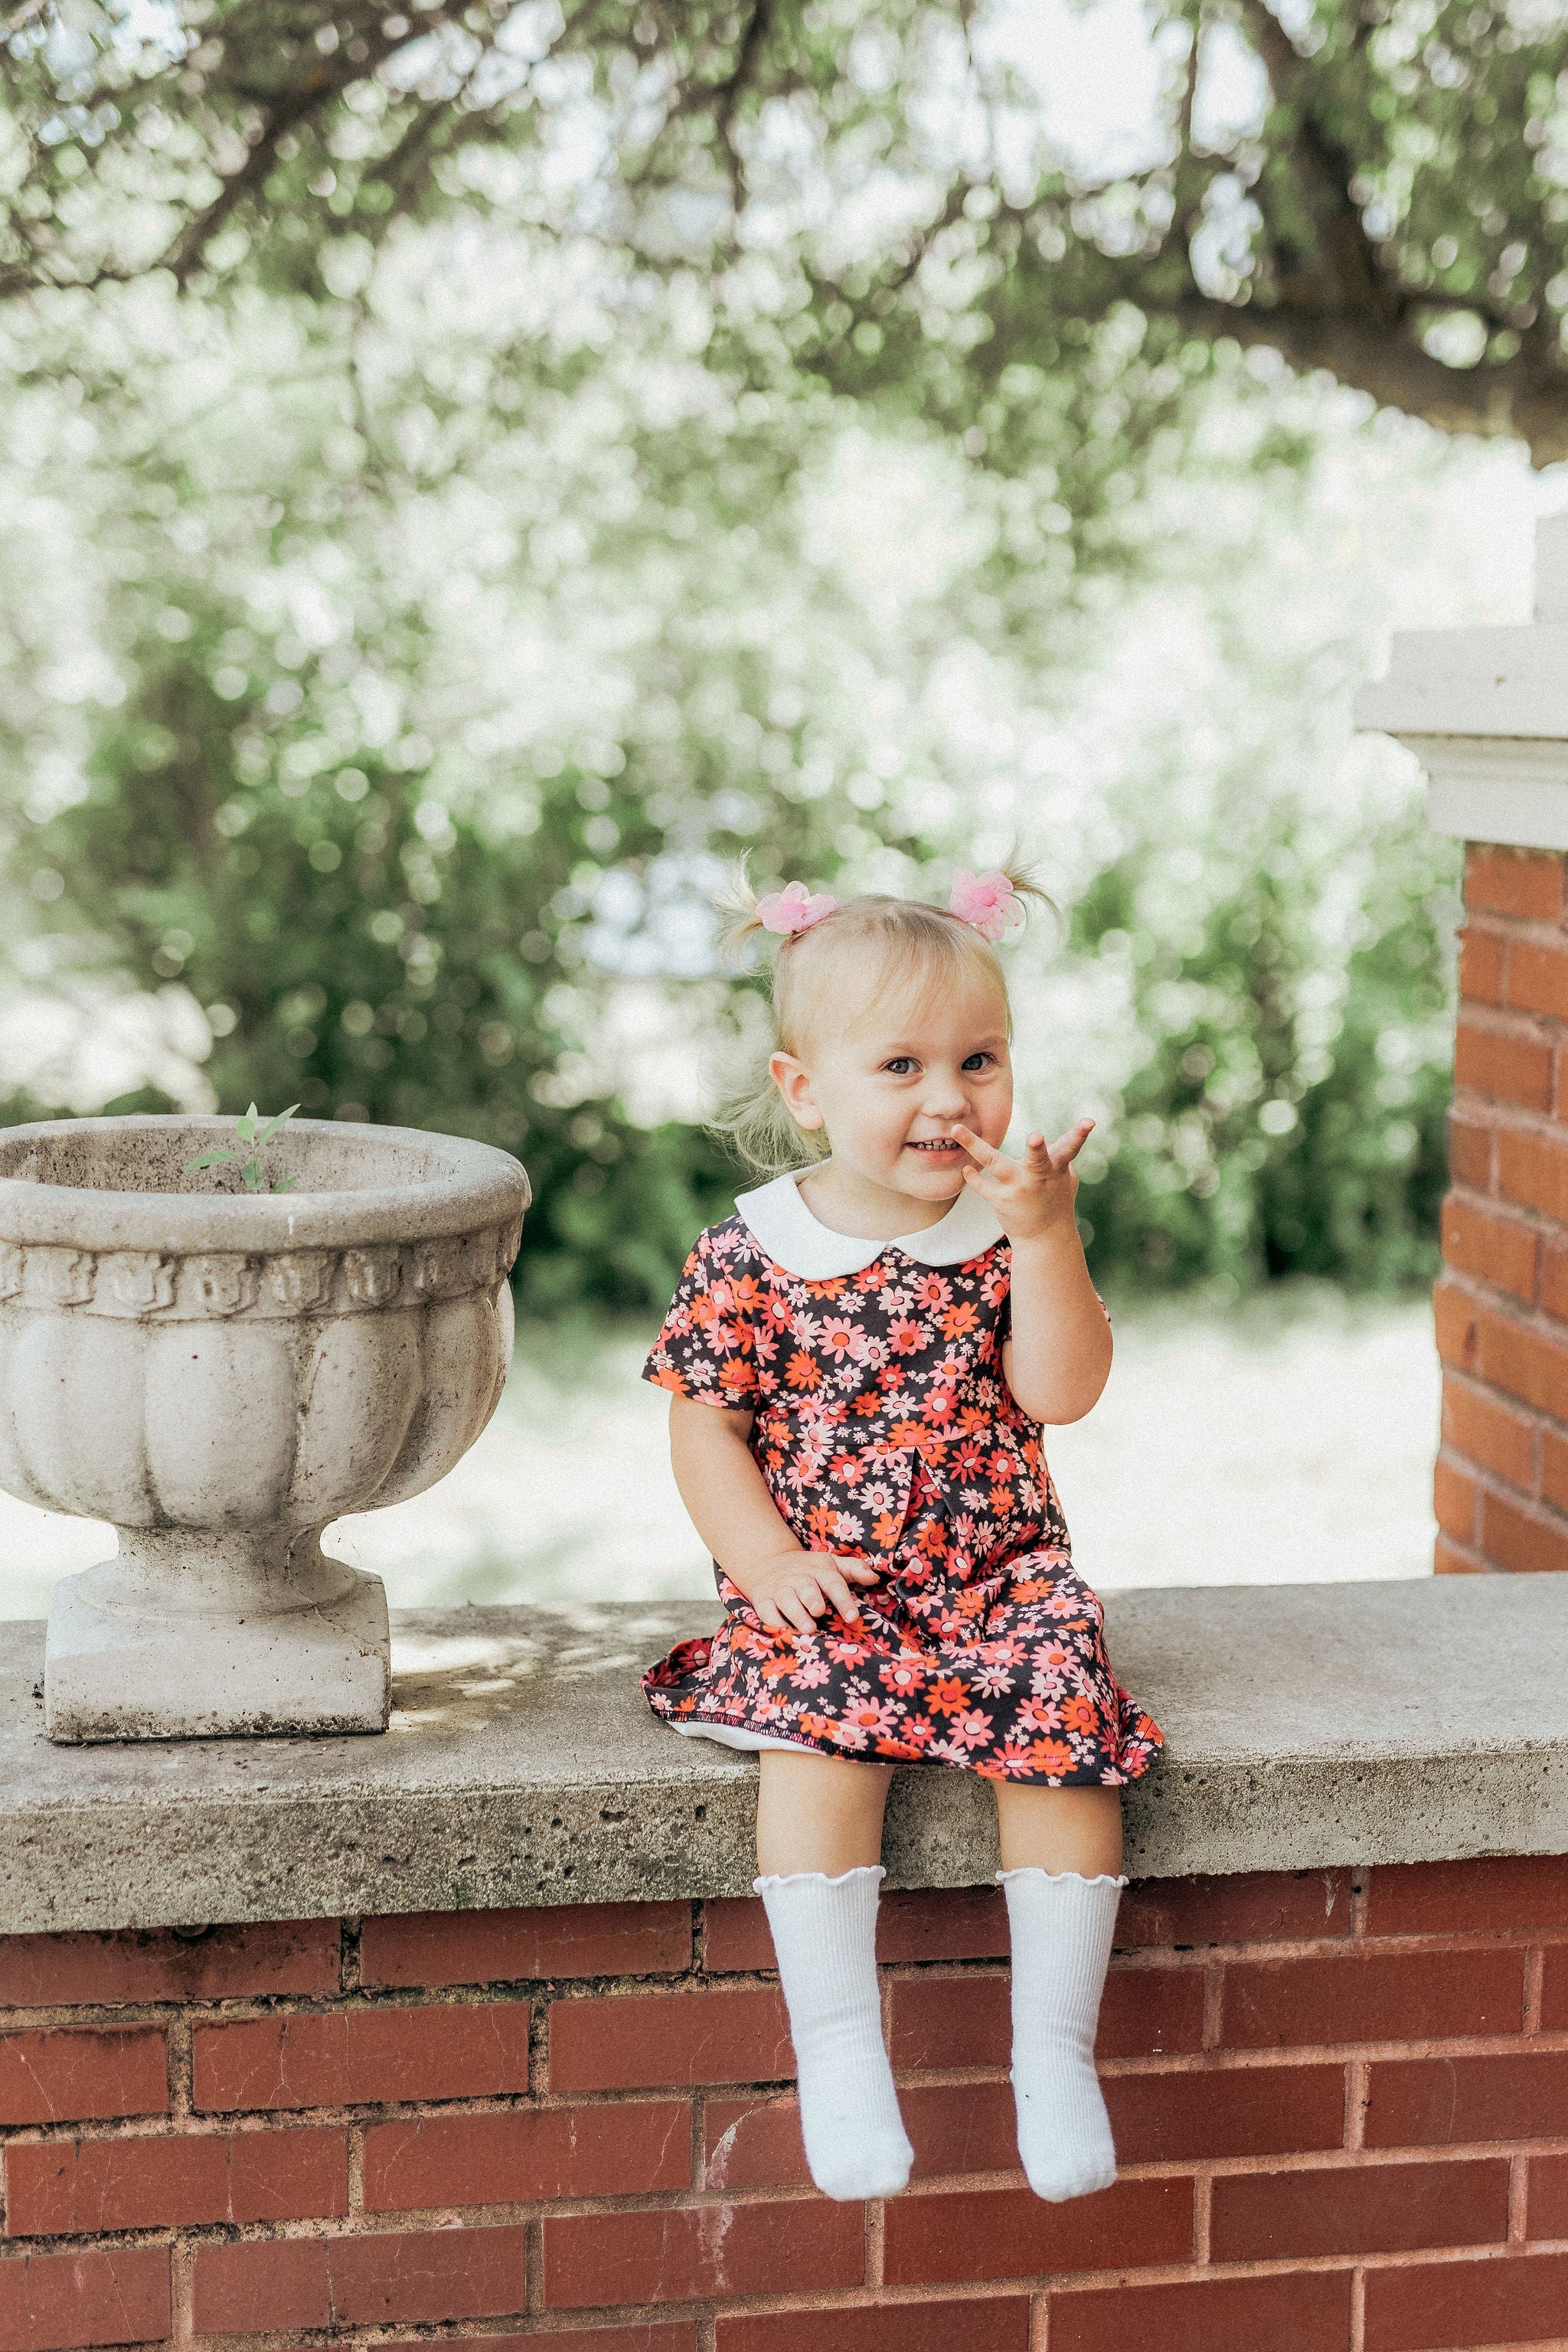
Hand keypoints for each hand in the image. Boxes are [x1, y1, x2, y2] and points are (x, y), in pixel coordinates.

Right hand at [732, 1548, 879, 1634]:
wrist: (768, 1562)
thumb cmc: (809, 1570)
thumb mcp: (831, 1564)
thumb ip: (855, 1570)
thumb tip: (874, 1578)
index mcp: (819, 1570)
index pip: (834, 1583)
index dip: (843, 1599)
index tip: (853, 1617)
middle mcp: (799, 1578)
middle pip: (806, 1588)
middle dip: (813, 1599)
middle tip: (820, 1612)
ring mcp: (779, 1588)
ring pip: (786, 1599)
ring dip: (796, 1613)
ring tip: (807, 1628)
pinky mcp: (762, 1599)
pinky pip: (766, 1610)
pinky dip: (772, 1621)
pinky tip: (781, 1632)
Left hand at [950, 1118, 1093, 1245]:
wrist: (1045, 1239)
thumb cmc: (1056, 1201)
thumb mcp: (1064, 1179)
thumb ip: (1058, 1157)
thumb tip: (1048, 1141)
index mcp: (1057, 1168)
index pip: (1070, 1147)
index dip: (1080, 1134)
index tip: (1090, 1121)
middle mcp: (1039, 1177)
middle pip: (1039, 1159)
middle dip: (1037, 1148)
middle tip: (1035, 1137)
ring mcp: (1019, 1189)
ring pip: (995, 1163)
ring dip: (976, 1146)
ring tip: (957, 1130)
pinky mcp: (1002, 1201)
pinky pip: (983, 1185)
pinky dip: (974, 1178)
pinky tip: (967, 1171)